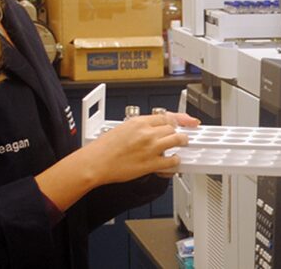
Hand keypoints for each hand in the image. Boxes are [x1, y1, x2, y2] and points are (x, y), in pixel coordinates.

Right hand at [80, 113, 198, 184]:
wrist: (95, 163)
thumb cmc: (103, 148)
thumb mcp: (121, 128)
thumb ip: (138, 128)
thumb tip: (150, 129)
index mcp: (138, 122)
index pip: (165, 116)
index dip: (179, 119)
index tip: (186, 121)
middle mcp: (146, 133)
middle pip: (172, 127)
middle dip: (178, 131)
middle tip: (182, 135)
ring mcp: (150, 148)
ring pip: (176, 140)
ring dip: (182, 143)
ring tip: (182, 145)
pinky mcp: (150, 163)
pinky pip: (171, 161)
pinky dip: (175, 161)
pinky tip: (174, 161)